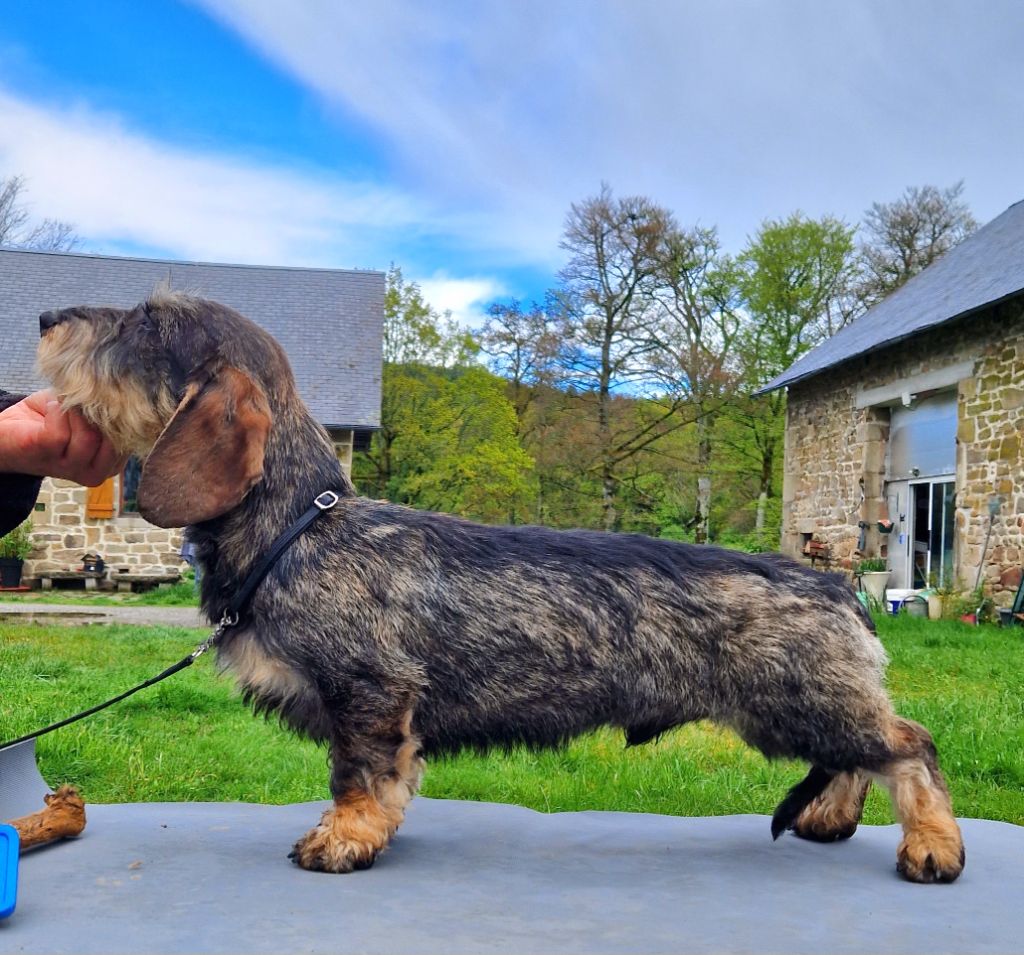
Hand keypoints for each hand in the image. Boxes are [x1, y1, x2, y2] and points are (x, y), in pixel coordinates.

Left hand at [0, 390, 125, 484]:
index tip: (109, 398)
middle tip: (84, 401)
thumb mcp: (90, 416)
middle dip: (100, 413)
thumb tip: (125, 392)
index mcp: (111, 464)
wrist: (7, 432)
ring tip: (64, 404)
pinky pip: (59, 432)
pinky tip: (51, 408)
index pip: (131, 441)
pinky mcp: (45, 457)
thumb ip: (109, 411)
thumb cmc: (51, 421)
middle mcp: (95, 473)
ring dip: (75, 412)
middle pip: (114, 440)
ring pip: (88, 437)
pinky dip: (56, 411)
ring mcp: (70, 470)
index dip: (121, 414)